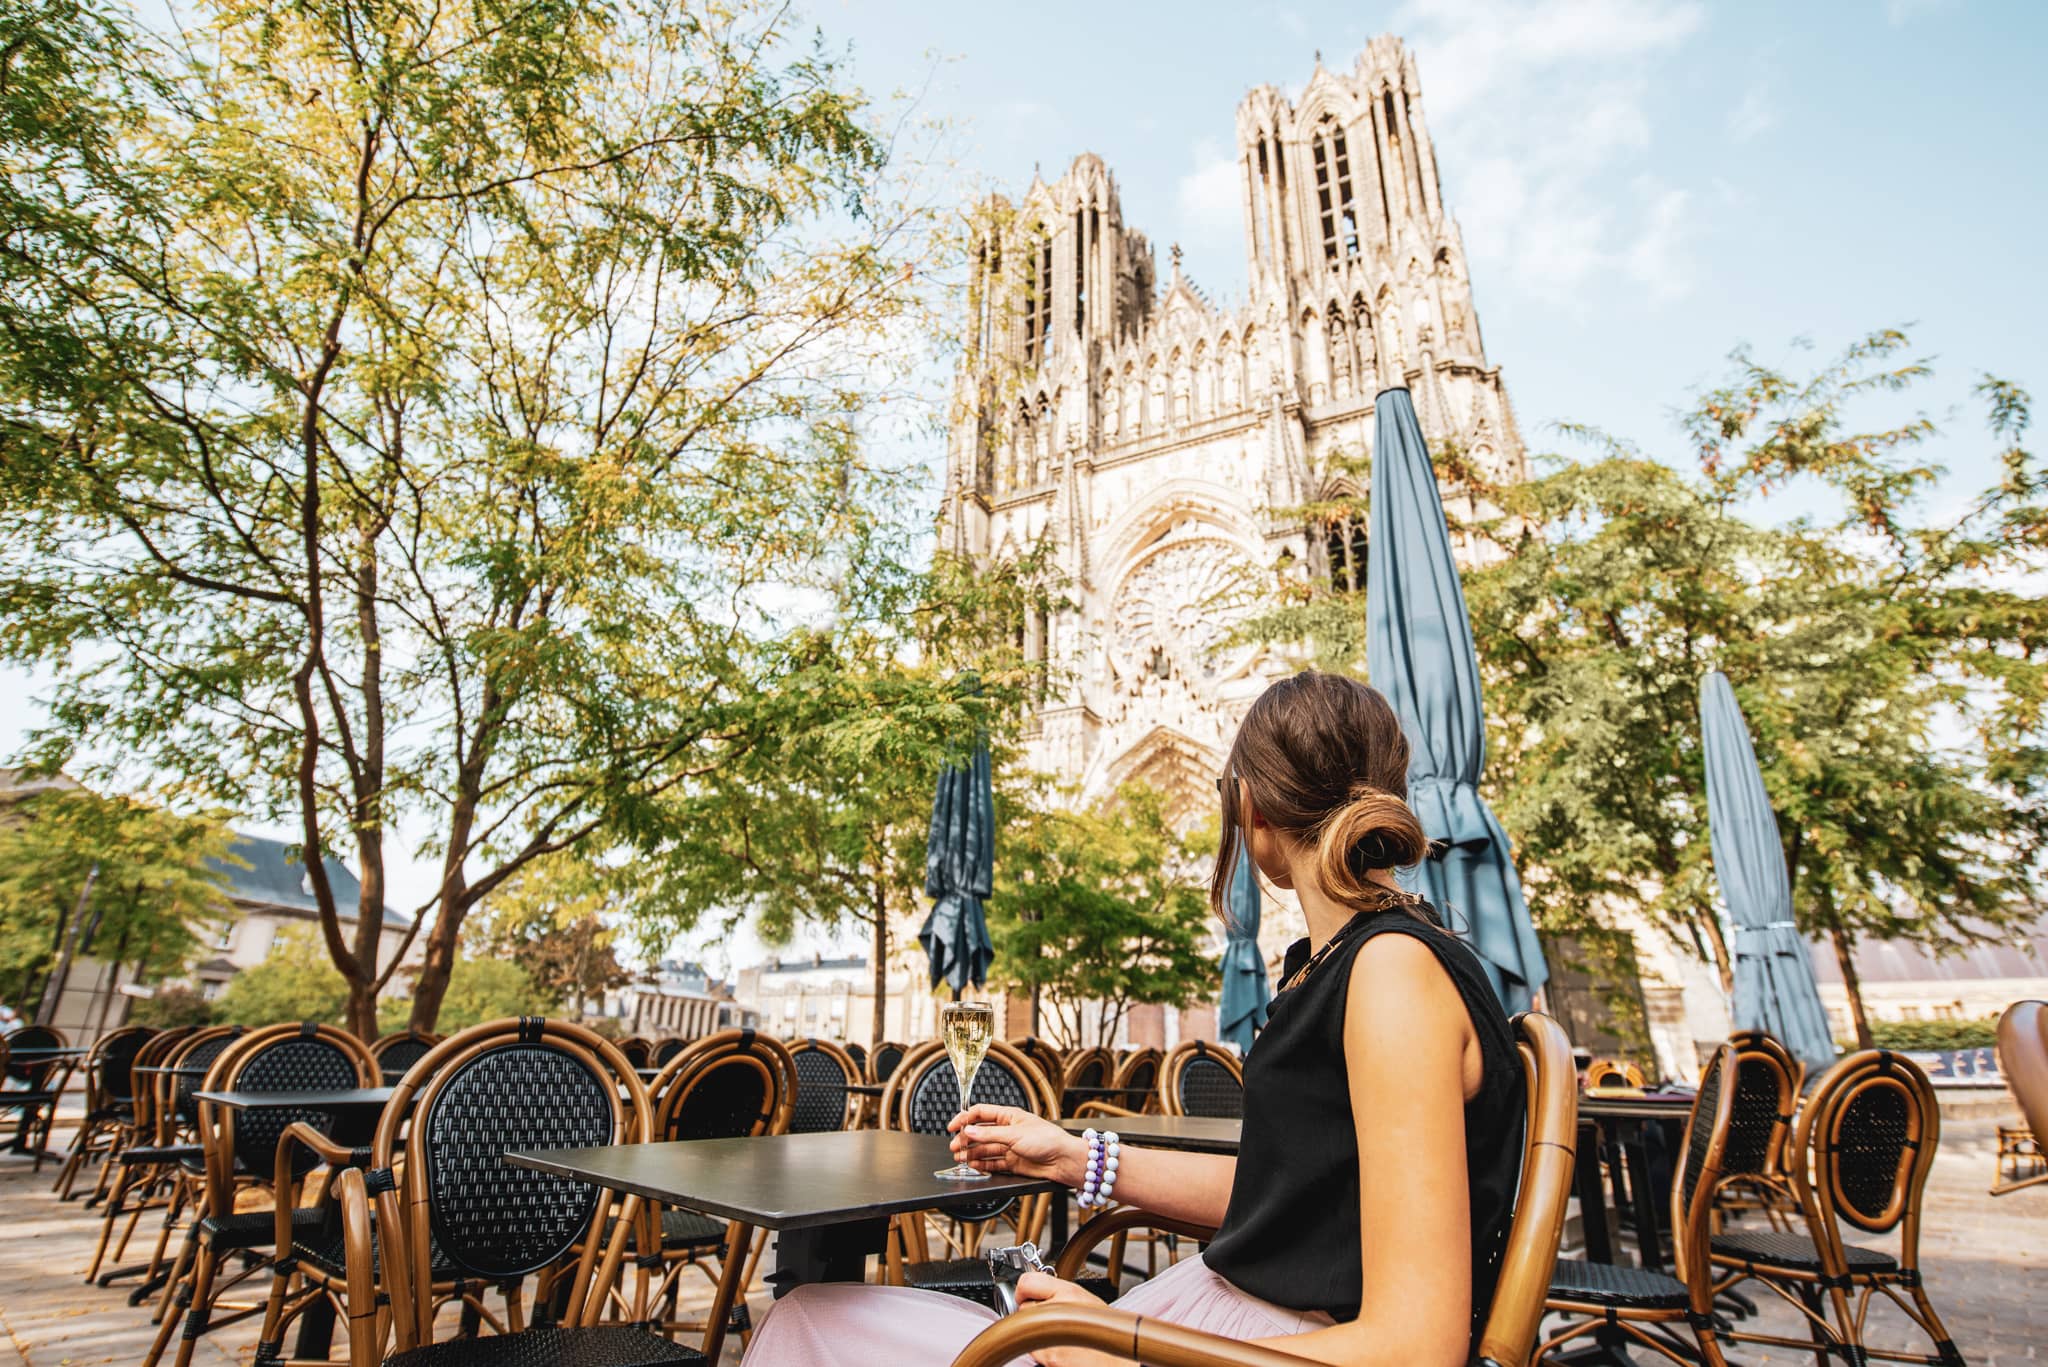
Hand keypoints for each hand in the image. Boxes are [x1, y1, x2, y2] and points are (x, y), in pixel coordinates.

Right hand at [945, 1104, 1083, 1184]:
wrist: (1063, 1160)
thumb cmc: (1047, 1140)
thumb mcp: (1015, 1135)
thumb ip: (990, 1134)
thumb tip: (969, 1130)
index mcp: (1009, 1116)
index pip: (981, 1113)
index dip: (965, 1119)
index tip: (952, 1127)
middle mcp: (1007, 1131)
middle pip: (980, 1133)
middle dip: (966, 1139)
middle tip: (954, 1147)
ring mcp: (1009, 1147)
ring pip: (985, 1149)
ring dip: (971, 1153)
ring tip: (959, 1158)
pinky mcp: (1012, 1162)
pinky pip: (992, 1163)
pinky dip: (982, 1164)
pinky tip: (973, 1165)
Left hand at [1017, 1274, 1121, 1366]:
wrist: (1120, 1361)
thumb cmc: (1110, 1335)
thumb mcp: (1090, 1303)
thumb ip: (1064, 1295)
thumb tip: (1041, 1293)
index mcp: (1070, 1292)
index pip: (1027, 1282)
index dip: (1023, 1291)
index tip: (1025, 1296)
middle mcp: (1059, 1310)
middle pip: (1024, 1308)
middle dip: (1032, 1316)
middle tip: (1050, 1322)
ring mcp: (1052, 1335)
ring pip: (1027, 1331)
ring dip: (1037, 1336)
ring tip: (1059, 1338)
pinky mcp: (1049, 1356)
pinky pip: (1034, 1351)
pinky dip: (1042, 1352)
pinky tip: (1060, 1350)